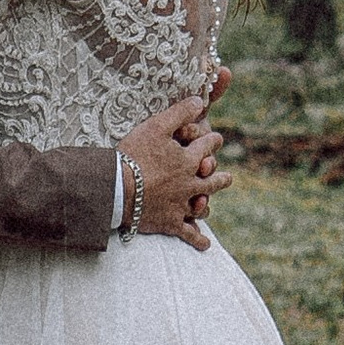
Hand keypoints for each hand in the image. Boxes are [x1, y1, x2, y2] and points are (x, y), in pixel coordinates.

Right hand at [124, 70, 232, 248]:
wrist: (116, 189)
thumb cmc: (134, 155)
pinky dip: (198, 240)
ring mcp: (181, 205)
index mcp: (189, 159)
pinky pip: (188, 234)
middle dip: (220, 176)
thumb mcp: (156, 126)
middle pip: (213, 180)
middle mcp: (191, 183)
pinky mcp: (170, 223)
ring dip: (207, 205)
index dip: (213, 140)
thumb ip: (180, 112)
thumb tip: (199, 100)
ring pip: (203, 206)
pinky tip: (205, 244)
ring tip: (208, 205)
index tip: (216, 138)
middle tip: (226, 177)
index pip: (208, 146)